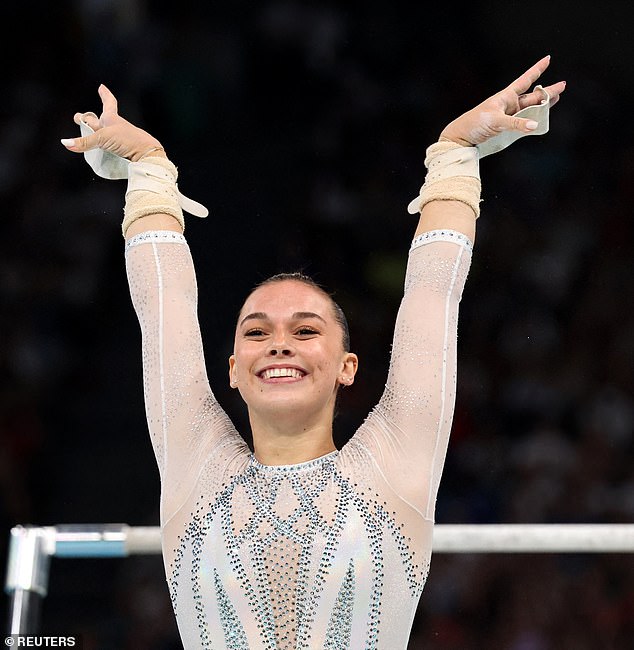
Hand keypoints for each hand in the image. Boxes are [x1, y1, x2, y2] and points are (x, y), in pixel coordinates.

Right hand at [61, 84, 163, 161]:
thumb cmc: (128, 141)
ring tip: (85, 137)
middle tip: (78, 117)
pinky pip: (108, 148)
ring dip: (92, 135)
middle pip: (98, 120)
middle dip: (88, 119)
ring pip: (102, 135)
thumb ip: (84, 142)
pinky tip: (97, 152)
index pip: (109, 103)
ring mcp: (119, 140)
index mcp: (112, 119)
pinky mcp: (121, 152)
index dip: (105, 95)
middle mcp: (115, 128)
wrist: (147, 156)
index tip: (102, 87)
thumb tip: (65, 143)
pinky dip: (100, 148)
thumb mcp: (103, 138)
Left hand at [439, 55, 565, 146]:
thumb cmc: (475, 124)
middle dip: (547, 92)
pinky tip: (541, 120)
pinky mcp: (507, 129)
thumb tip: (535, 125)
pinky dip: (534, 121)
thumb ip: (516, 123)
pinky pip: (524, 123)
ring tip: (556, 99)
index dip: (537, 70)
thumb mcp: (495, 121)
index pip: (525, 80)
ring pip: (530, 110)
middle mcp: (509, 105)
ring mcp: (509, 117)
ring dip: (543, 106)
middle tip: (563, 86)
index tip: (548, 58)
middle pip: (532, 97)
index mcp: (505, 96)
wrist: (461, 138)